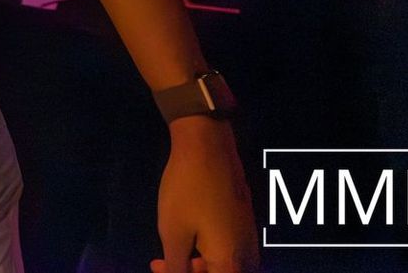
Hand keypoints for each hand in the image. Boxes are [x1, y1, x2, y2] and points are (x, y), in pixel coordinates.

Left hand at [150, 117, 258, 272]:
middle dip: (190, 272)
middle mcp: (247, 256)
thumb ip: (178, 266)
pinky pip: (230, 252)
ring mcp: (249, 240)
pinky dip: (208, 252)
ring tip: (171, 250)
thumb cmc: (188, 190)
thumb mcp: (173, 233)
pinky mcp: (245, 226)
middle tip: (159, 262)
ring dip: (198, 264)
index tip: (158, 267)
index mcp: (231, 263)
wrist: (208, 148)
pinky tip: (188, 239)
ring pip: (225, 266)